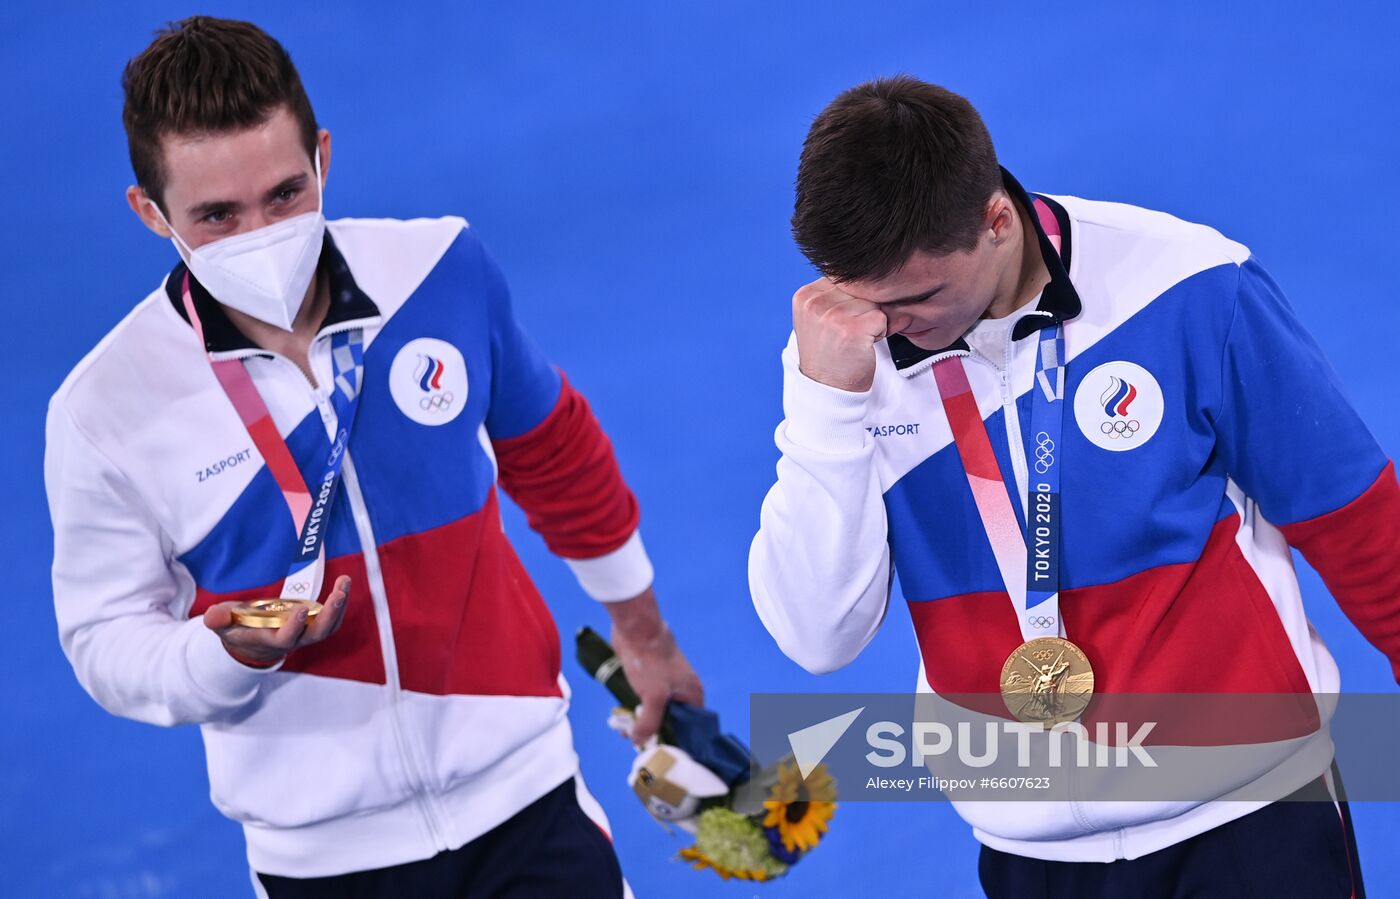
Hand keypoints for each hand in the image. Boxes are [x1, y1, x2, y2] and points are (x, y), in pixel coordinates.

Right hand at [203, 575, 352, 667]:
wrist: (253, 643)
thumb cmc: (238, 629)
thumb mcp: (224, 624)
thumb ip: (219, 619)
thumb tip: (212, 617)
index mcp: (271, 640)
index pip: (286, 639)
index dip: (293, 627)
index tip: (299, 610)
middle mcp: (294, 639)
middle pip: (317, 634)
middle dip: (329, 616)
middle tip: (337, 595)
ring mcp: (307, 633)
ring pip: (329, 626)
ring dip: (339, 606)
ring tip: (344, 582)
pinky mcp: (315, 625)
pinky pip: (333, 617)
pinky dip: (340, 602)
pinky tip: (343, 583)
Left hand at [606, 587, 703, 746]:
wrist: (635, 629)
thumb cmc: (650, 661)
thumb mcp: (653, 697)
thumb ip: (649, 723)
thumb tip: (640, 741)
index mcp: (692, 693)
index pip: (689, 727)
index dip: (674, 739)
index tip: (657, 749)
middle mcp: (681, 689)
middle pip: (670, 719)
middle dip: (653, 730)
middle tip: (636, 740)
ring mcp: (665, 682)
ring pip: (654, 709)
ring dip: (641, 720)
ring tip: (626, 730)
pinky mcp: (649, 676)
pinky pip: (644, 699)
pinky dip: (635, 707)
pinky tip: (622, 715)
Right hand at [792, 277, 889, 391]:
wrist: (827, 389)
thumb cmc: (829, 353)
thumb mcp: (819, 318)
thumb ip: (835, 294)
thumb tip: (876, 272)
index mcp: (805, 296)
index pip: (845, 278)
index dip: (851, 300)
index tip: (840, 323)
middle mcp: (815, 303)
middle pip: (860, 288)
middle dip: (863, 309)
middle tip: (848, 334)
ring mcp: (832, 316)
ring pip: (873, 302)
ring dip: (872, 321)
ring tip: (855, 340)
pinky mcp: (852, 330)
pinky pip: (882, 318)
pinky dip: (880, 333)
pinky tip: (862, 346)